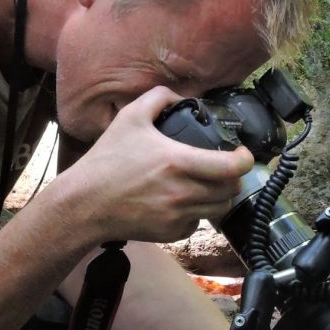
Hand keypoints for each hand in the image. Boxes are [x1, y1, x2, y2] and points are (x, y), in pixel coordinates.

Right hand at [59, 86, 253, 242]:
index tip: (241, 154)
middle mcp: (184, 192)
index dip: (245, 159)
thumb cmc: (106, 162)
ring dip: (217, 196)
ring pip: (219, 210)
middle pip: (231, 190)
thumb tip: (179, 96)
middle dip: (231, 178)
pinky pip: (197, 224)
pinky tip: (181, 201)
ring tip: (205, 184)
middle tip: (222, 168)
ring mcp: (178, 216)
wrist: (84, 204)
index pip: (233, 167)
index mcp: (179, 162)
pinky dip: (196, 214)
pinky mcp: (171, 233)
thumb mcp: (130, 118)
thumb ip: (158, 98)